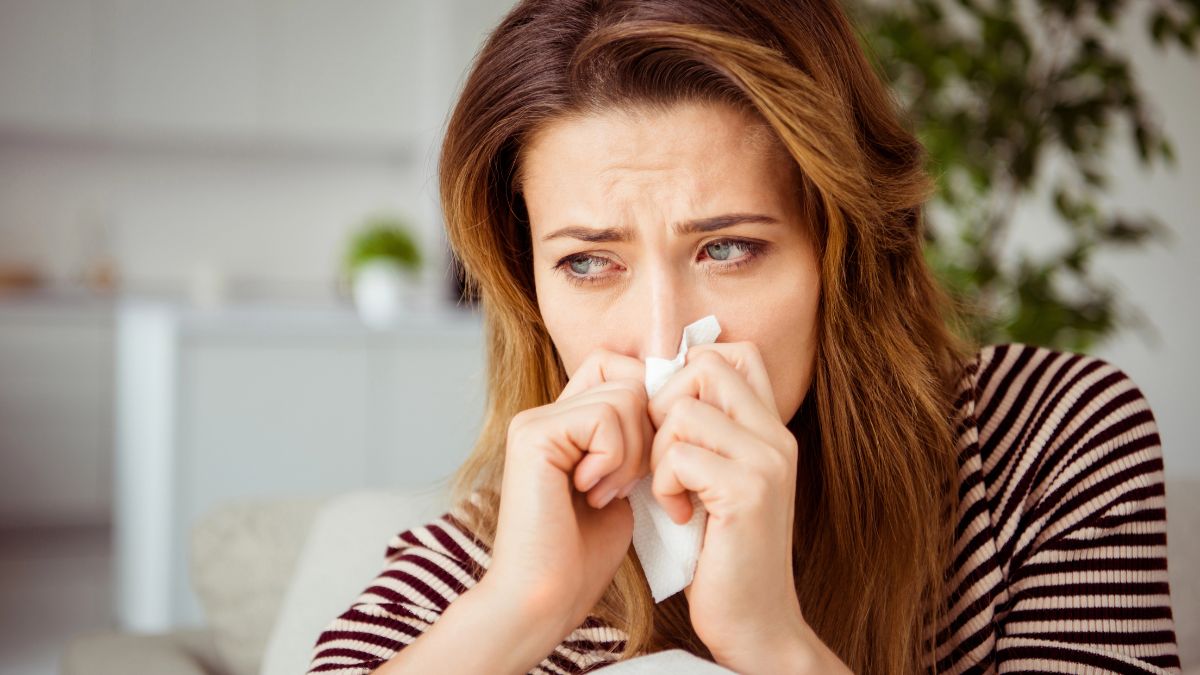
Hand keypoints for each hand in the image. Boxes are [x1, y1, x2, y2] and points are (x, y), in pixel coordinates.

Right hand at [490, 348, 652, 636]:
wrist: (547, 599)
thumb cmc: (585, 557)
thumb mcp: (626, 483)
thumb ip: (637, 439)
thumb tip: (675, 397)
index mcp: (565, 422)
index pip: (623, 370)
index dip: (652, 409)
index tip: (650, 466)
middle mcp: (546, 413)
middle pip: (630, 377)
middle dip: (648, 433)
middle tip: (626, 485)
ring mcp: (535, 420)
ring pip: (624, 395)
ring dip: (633, 452)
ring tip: (607, 494)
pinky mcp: (533, 434)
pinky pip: (603, 417)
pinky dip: (614, 458)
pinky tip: (592, 495)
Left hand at [644, 342, 811, 670]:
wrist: (754, 623)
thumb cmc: (719, 553)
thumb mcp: (712, 480)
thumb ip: (700, 435)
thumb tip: (649, 384)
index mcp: (770, 429)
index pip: (732, 353)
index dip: (685, 374)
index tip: (667, 424)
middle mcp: (776, 437)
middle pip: (705, 365)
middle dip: (663, 406)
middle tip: (661, 456)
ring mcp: (767, 462)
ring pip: (683, 411)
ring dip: (658, 453)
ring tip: (671, 492)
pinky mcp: (748, 492)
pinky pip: (680, 454)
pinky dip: (664, 485)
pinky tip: (679, 515)